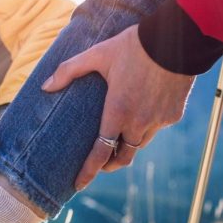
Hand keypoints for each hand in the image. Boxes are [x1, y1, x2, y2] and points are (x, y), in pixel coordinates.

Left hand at [42, 24, 194, 189]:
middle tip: (100, 163)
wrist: (177, 37)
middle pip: (123, 157)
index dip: (88, 171)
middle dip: (109, 165)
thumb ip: (69, 70)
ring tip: (119, 139)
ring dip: (128, 146)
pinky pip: (156, 128)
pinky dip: (146, 127)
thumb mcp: (98, 54)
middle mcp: (139, 122)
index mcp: (117, 112)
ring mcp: (159, 121)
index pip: (100, 152)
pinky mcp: (173, 115)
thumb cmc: (134, 45)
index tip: (78, 185)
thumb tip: (45, 86)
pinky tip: (142, 113)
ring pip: (140, 144)